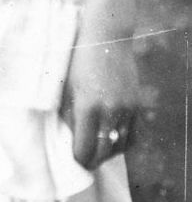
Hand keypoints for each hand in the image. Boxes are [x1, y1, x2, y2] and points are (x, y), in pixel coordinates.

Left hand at [61, 37, 138, 170]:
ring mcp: (127, 109)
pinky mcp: (136, 105)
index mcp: (88, 107)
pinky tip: (111, 142)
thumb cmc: (77, 61)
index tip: (73, 161)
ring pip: (120, 146)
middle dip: (93, 161)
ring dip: (108, 154)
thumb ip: (69, 116)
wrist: (106, 38)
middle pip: (104, 152)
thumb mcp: (65, 88)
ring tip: (97, 153)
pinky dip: (122, 143)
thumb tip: (71, 140)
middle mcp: (110, 111)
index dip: (78, 159)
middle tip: (84, 163)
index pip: (85, 148)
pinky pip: (132, 134)